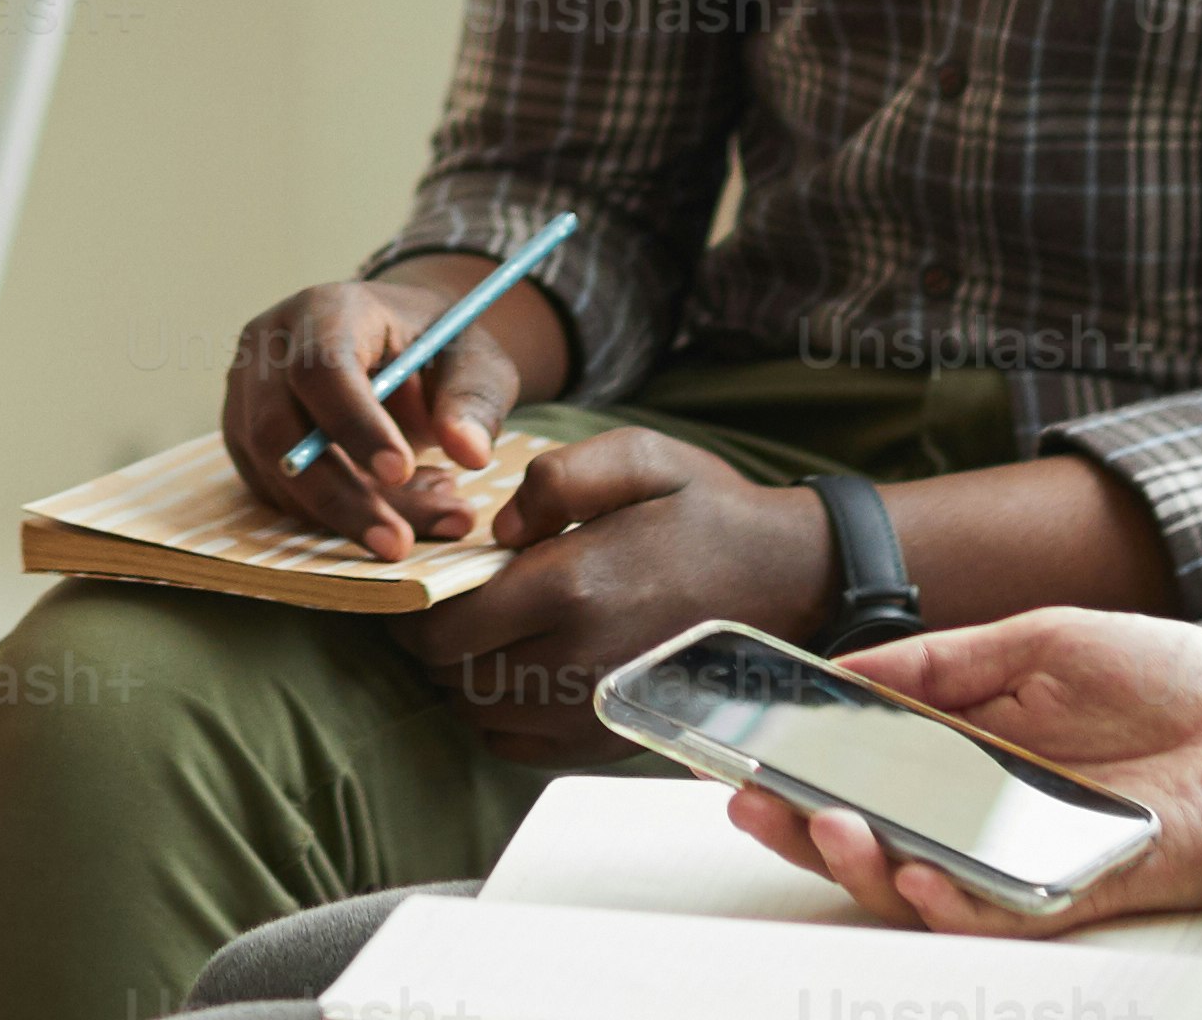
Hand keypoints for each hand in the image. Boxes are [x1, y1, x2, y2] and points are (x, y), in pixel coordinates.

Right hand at [214, 266, 545, 559]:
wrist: (402, 347)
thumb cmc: (438, 348)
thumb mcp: (474, 360)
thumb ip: (474, 401)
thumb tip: (471, 453)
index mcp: (325, 309)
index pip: (321, 367)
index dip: (354, 423)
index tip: (401, 471)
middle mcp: (269, 348)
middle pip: (279, 431)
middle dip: (341, 497)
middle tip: (400, 543)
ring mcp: (247, 395)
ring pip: (277, 474)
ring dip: (349, 512)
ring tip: (431, 511)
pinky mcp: (247, 439)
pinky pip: (278, 495)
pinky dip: (336, 516)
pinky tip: (399, 506)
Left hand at [408, 433, 827, 763]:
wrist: (789, 580)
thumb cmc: (708, 511)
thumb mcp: (640, 456)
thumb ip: (556, 477)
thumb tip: (498, 527)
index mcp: (573, 585)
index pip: (448, 627)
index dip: (412, 614)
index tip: (413, 588)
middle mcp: (579, 658)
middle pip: (457, 677)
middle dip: (434, 645)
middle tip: (437, 610)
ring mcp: (598, 708)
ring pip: (484, 714)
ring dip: (463, 680)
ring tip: (474, 637)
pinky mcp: (615, 734)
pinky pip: (522, 745)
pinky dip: (497, 716)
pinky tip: (510, 674)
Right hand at [718, 611, 1201, 935]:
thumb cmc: (1180, 685)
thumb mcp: (1043, 641)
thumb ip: (948, 661)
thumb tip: (851, 670)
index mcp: (976, 751)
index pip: (870, 769)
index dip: (803, 766)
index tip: (741, 752)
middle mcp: (992, 814)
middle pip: (878, 839)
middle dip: (804, 828)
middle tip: (753, 807)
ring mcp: (1031, 859)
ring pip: (923, 888)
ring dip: (865, 866)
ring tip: (827, 828)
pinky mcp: (1079, 893)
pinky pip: (1000, 916)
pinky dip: (951, 903)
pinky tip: (917, 876)